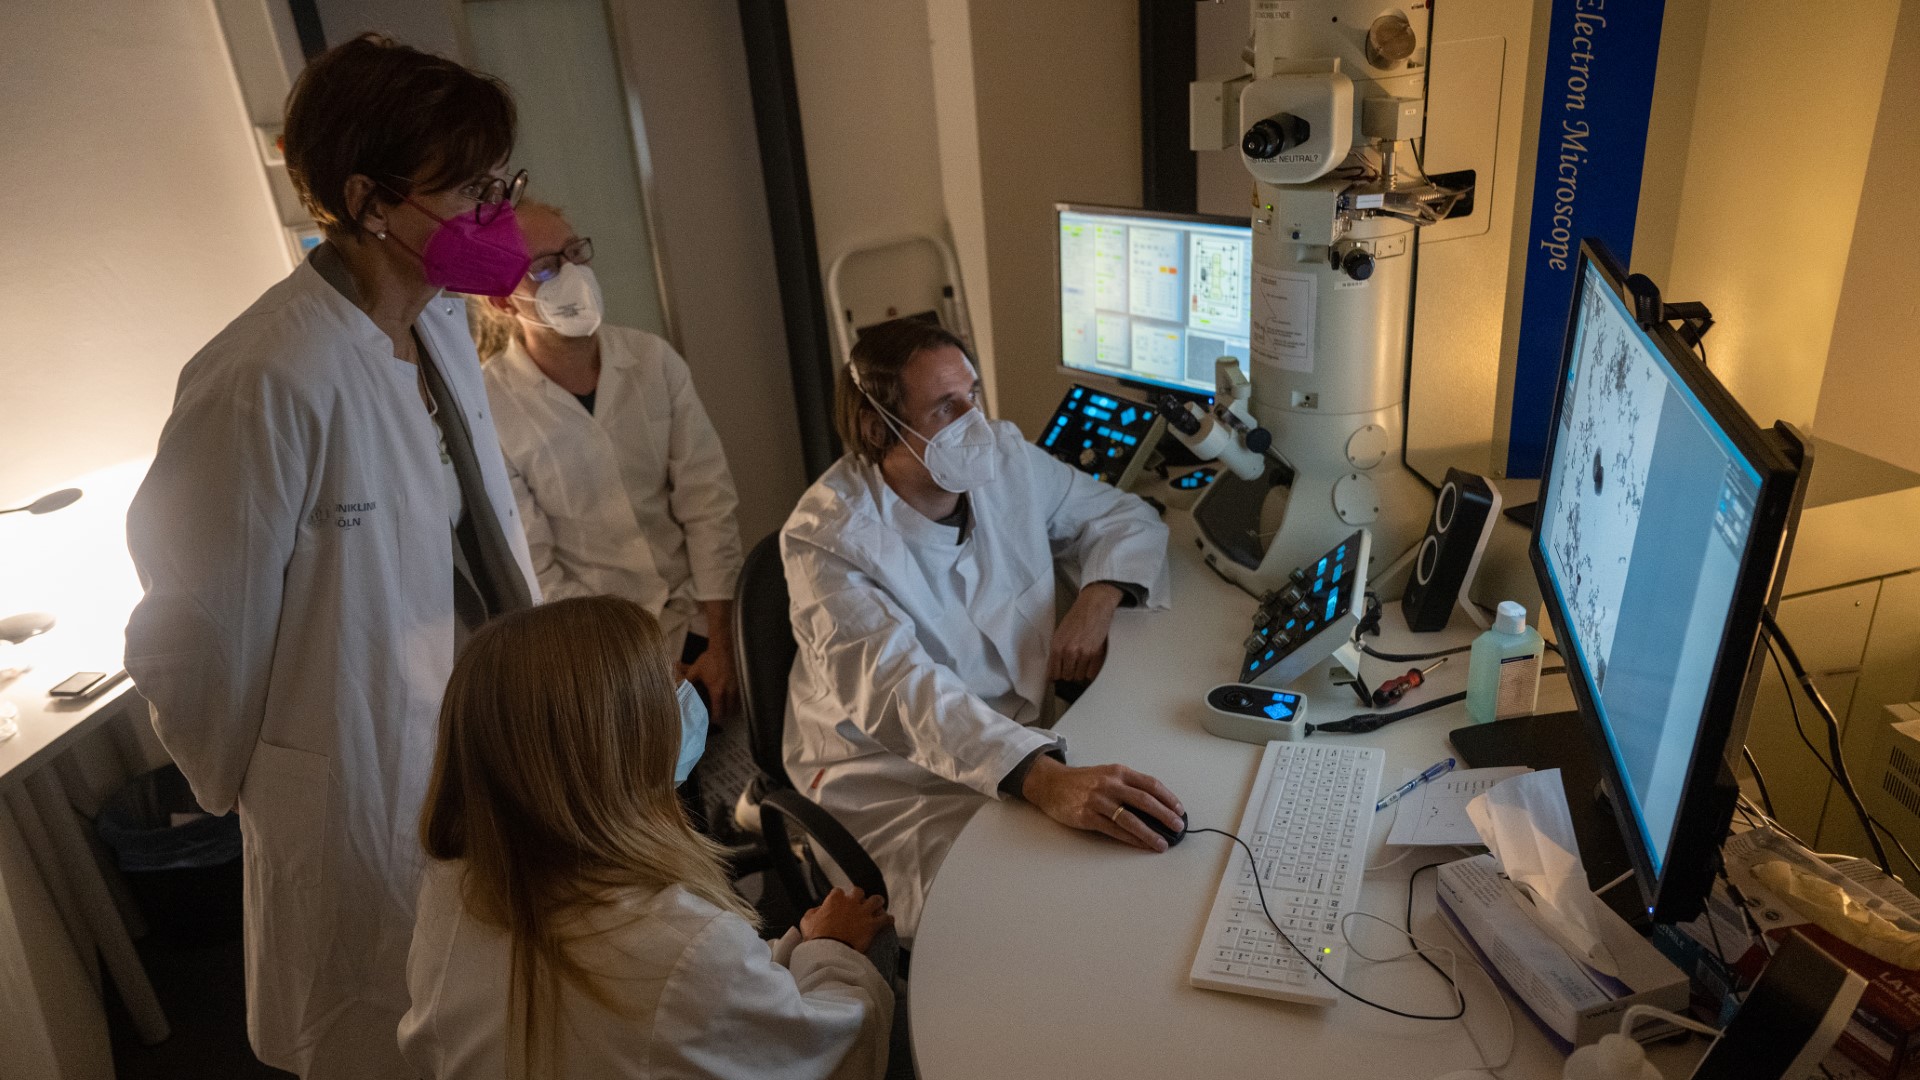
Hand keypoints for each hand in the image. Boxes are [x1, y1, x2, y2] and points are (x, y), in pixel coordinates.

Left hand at [685, 641, 739, 717]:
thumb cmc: (709, 659)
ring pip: (738, 705)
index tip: (712, 719)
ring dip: (732, 709)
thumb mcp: (696, 670)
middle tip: (719, 715)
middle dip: (725, 715)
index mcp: (718, 691)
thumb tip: (676, 689)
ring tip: (727, 709)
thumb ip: (686, 681)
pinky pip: (743, 697)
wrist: (724, 647)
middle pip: (730, 712)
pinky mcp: (744, 682)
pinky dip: (738, 701)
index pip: (719, 712)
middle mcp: (730, 692)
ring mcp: (739, 687)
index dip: (716, 719)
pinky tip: (734, 699)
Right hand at [800, 887, 891, 951]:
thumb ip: (813, 912)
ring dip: (877, 903)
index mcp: (835, 899)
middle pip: (859, 891)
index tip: (838, 903)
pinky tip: (889, 920)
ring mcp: (863, 912)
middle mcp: (851, 902)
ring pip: (876, 900)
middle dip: (859, 896)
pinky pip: (885, 919)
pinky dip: (888, 919)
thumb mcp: (806, 921)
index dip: (839, 897)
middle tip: (859, 903)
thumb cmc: (816, 937)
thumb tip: (819, 910)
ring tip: (878, 906)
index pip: (838, 891)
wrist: (829, 951)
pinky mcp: (872, 925)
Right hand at [1020, 754, 1184, 852]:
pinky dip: (1131, 839)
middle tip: (1178, 827)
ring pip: (1131, 819)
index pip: (1150, 784)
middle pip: (1145, 801)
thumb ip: (1128, 786)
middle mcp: (1110, 784)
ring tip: (1162, 843)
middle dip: (1165, 816)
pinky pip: (1114, 831)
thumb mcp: (1107, 775)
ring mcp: (1098, 801)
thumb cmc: (1083, 781)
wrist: (1051, 784)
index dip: (1168, 798)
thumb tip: (1155, 806)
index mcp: (1118, 772)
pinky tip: (1141, 845)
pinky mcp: (1087, 816)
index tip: (1179, 810)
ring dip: (1150, 833)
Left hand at [1048, 582, 1123, 682]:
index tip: (1056, 677)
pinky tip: (1088, 664)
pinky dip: (1089, 671)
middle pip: (1066, 676)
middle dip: (1068, 673)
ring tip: (1080, 663)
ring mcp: (1084, 654)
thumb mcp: (1059, 632)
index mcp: (1057, 646)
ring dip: (1079, 672)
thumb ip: (1056, 650)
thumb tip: (1054, 666)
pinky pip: (1091, 673)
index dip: (1054, 676)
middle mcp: (1069, 652)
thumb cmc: (1076, 617)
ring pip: (1079, 676)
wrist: (1093, 606)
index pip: (1053, 672)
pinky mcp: (1097, 653)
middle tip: (1070, 667)